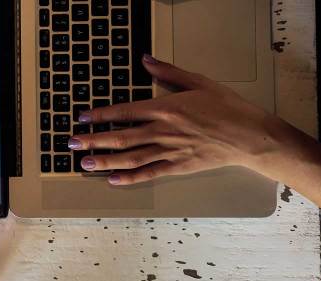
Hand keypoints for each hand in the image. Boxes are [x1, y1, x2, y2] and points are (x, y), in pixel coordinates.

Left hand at [70, 55, 293, 185]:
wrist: (249, 134)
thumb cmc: (226, 107)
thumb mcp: (198, 81)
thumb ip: (168, 72)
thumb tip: (146, 60)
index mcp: (165, 108)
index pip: (125, 112)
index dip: (100, 115)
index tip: (82, 118)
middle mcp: (163, 130)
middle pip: (120, 137)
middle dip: (93, 141)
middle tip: (72, 144)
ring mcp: (169, 150)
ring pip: (130, 157)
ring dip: (105, 161)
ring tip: (84, 164)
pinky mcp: (178, 167)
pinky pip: (150, 173)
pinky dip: (130, 178)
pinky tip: (114, 180)